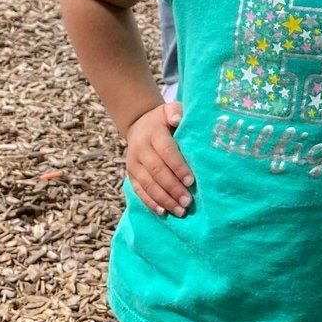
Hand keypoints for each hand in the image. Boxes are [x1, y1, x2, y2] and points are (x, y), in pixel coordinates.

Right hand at [125, 101, 194, 216]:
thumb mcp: (169, 110)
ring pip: (148, 184)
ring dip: (164, 199)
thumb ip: (176, 111)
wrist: (139, 124)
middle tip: (188, 202)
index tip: (191, 181)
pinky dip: (150, 202)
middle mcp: (140, 148)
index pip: (166, 151)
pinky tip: (163, 212)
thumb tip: (177, 119)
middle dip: (173, 188)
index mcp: (153, 133)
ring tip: (180, 211)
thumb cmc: (164, 120)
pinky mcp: (131, 174)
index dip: (178, 167)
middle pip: (157, 171)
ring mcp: (133, 163)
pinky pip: (139, 190)